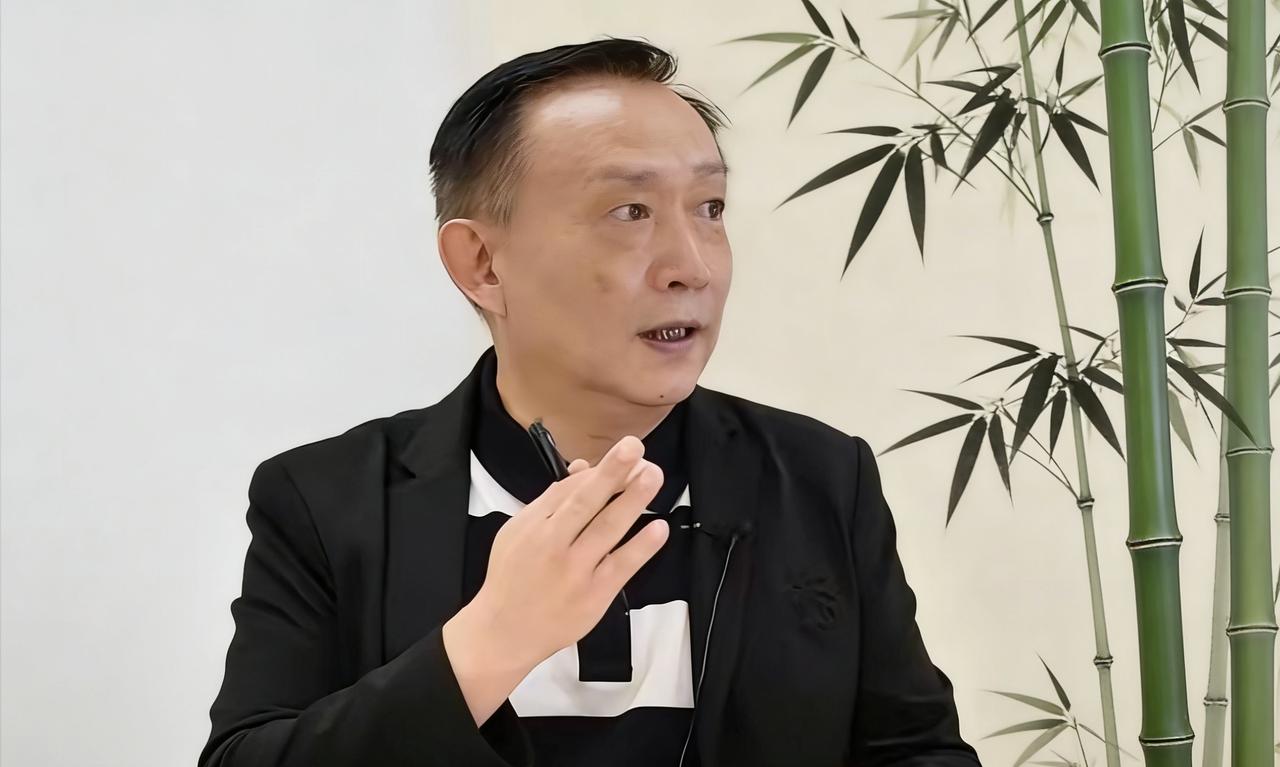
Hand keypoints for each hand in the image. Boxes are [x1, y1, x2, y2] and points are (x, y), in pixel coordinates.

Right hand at [442, 435, 667, 723]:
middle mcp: (553, 545)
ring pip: (606, 530)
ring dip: (632, 501)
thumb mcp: (517, 532)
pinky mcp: (594, 596)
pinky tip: (659, 528)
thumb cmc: (512, 576)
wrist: (502, 632)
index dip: (599, 469)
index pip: (569, 490)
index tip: (626, 449)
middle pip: (585, 503)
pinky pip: (621, 567)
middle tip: (635, 447)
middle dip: (611, 473)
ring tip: (653, 476)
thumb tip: (584, 469)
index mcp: (533, 526)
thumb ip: (550, 503)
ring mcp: (575, 571)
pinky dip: (641, 547)